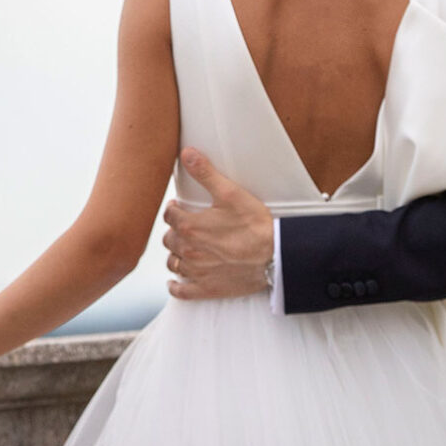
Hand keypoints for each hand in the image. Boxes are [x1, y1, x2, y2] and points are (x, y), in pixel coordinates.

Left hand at [162, 149, 274, 299]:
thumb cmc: (256, 226)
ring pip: (173, 263)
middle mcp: (189, 251)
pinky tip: (175, 283)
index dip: (173, 210)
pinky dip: (176, 287)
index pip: (169, 216)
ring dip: (176, 255)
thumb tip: (186, 154)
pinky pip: (182, 292)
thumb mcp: (231, 193)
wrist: (276, 256)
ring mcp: (197, 272)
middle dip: (175, 231)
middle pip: (169, 239)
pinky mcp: (207, 289)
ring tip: (184, 248)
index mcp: (190, 227)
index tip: (179, 208)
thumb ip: (206, 173)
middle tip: (185, 227)